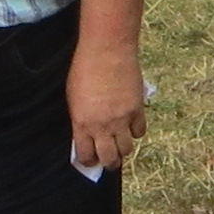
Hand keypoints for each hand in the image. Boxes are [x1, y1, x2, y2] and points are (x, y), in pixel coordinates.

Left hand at [67, 39, 146, 173]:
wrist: (107, 51)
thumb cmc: (84, 69)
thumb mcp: (73, 98)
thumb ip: (80, 119)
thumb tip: (86, 135)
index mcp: (82, 124)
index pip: (86, 155)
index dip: (88, 161)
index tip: (90, 160)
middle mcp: (102, 126)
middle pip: (109, 158)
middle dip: (108, 162)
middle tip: (108, 159)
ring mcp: (122, 119)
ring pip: (127, 149)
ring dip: (123, 149)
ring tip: (121, 143)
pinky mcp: (137, 110)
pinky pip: (140, 131)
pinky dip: (136, 131)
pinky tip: (131, 125)